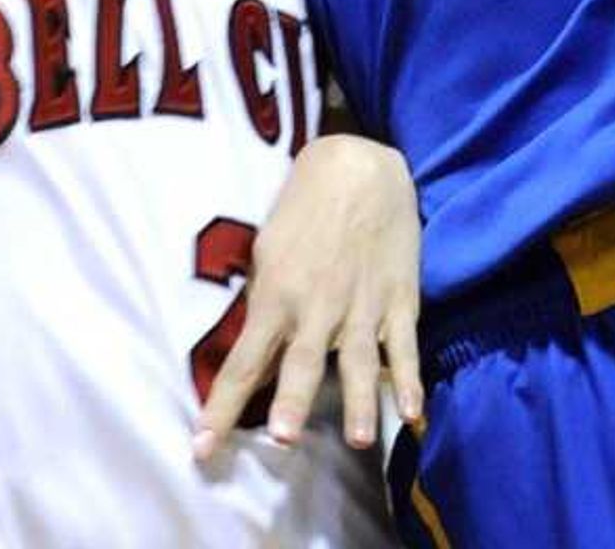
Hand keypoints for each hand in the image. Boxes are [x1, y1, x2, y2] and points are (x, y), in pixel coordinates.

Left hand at [192, 135, 421, 461]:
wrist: (360, 163)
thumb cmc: (304, 207)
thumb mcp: (269, 248)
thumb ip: (265, 303)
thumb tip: (257, 355)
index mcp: (276, 294)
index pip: (243, 363)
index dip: (221, 409)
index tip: (201, 451)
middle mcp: (316, 306)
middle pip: (301, 362)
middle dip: (293, 399)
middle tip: (284, 440)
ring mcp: (361, 304)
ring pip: (358, 360)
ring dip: (359, 400)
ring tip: (361, 438)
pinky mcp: (399, 298)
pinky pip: (405, 344)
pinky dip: (410, 377)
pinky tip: (413, 410)